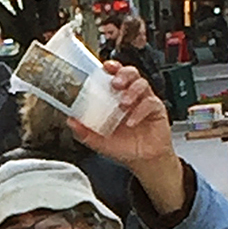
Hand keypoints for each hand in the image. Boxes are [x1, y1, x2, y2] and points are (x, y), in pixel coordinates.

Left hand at [70, 62, 187, 212]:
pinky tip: (132, 121)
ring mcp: (145, 101)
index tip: (105, 67)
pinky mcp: (156, 110)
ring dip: (132, 91)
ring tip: (124, 103)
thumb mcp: (100, 141)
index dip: (112, 68)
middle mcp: (132, 96)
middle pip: (131, 73)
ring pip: (142, 84)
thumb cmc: (124, 147)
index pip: (115, 76)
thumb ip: (85, 132)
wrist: (143, 161)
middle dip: (123, 74)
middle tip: (115, 83)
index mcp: (117, 98)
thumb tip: (70, 122)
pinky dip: (140, 110)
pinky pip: (150, 103)